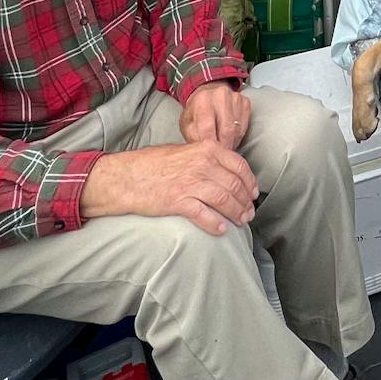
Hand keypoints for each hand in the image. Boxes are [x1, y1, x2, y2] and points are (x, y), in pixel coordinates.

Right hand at [83, 140, 258, 235]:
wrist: (127, 176)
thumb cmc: (154, 164)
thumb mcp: (185, 151)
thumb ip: (207, 158)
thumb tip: (226, 172)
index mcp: (207, 149)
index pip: (239, 166)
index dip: (250, 182)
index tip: (253, 194)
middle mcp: (202, 164)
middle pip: (234, 185)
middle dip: (245, 201)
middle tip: (249, 213)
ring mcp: (191, 182)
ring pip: (224, 200)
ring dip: (236, 213)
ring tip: (240, 222)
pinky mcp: (178, 201)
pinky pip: (204, 215)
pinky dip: (215, 224)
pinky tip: (221, 230)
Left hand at [180, 81, 251, 150]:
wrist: (207, 95)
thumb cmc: (196, 112)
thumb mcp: (188, 125)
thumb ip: (193, 137)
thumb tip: (202, 153)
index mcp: (202, 99)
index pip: (207, 127)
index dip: (209, 145)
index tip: (210, 156)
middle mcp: (220, 95)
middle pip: (226, 130)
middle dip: (223, 147)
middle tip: (219, 156)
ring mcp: (235, 97)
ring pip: (236, 130)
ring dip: (230, 143)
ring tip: (223, 147)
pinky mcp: (245, 102)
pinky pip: (244, 126)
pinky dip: (237, 136)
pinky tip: (229, 137)